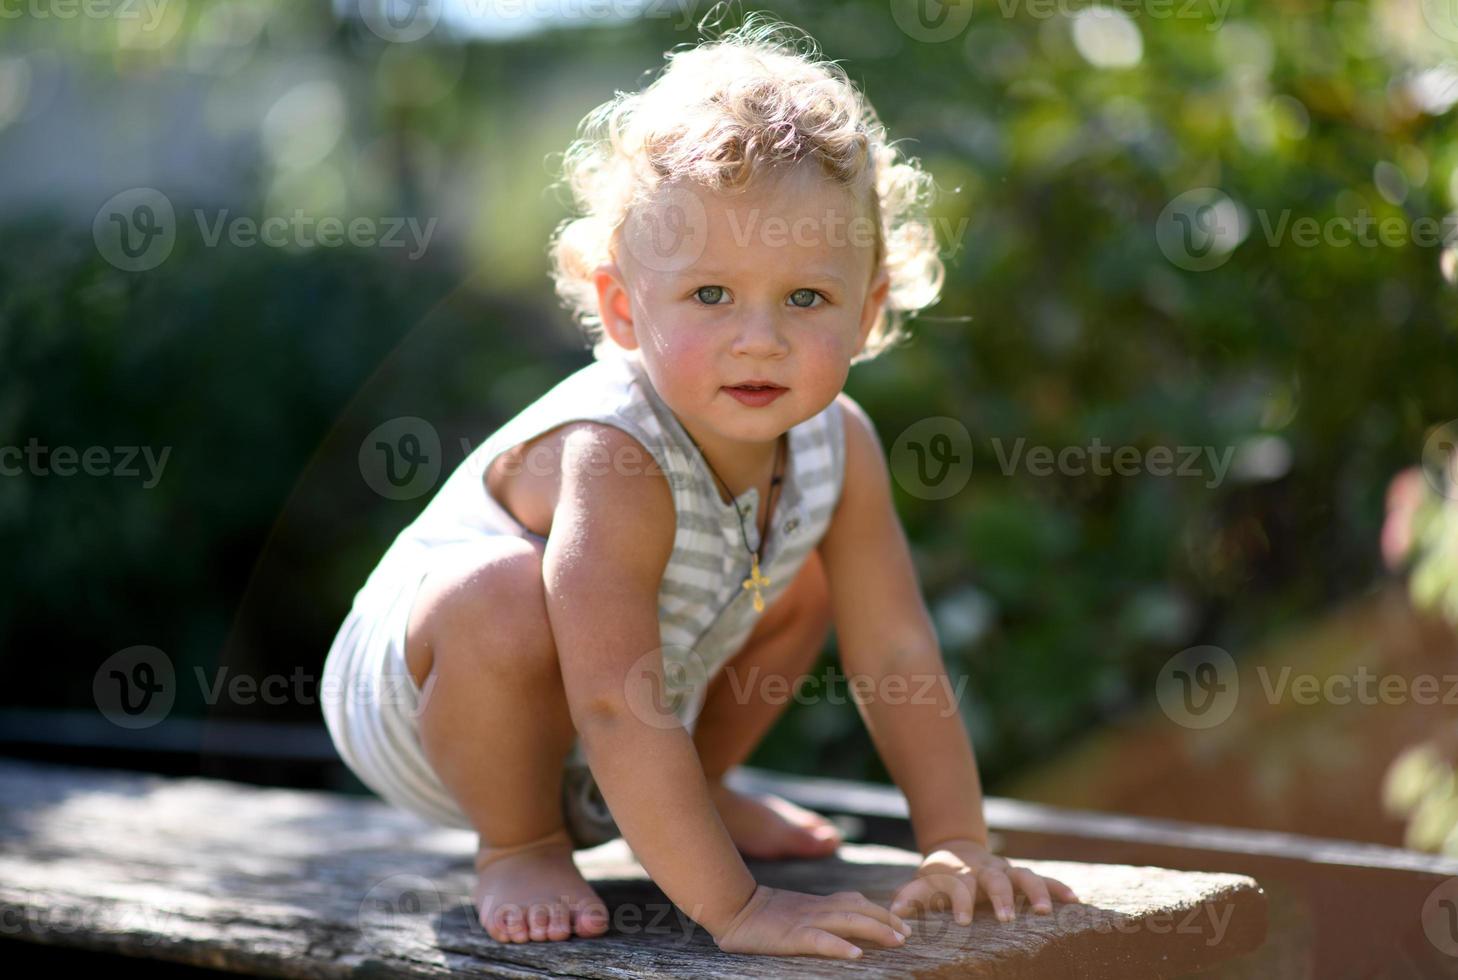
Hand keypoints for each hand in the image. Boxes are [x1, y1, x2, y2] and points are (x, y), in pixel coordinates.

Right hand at [712, 883, 911, 958]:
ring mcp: (806, 921)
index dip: (881, 911)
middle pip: (860, 910)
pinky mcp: (793, 936)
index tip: (901, 923)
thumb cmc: (760, 914)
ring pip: (848, 922)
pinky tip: (856, 956)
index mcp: (817, 904)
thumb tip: (840, 928)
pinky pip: (820, 940)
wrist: (733, 907)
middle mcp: (817, 909)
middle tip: (909, 933)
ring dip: (876, 930)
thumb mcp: (795, 911)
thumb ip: (817, 914)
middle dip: (888, 921)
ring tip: (897, 941)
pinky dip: (840, 947)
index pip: (856, 902)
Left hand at [890, 838, 1080, 924]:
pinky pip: (1044, 879)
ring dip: (1036, 891)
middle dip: (1002, 897)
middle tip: (1007, 918)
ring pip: (1024, 876)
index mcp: (961, 874)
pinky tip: (1074, 900)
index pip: (960, 886)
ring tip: (1045, 911)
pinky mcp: (1021, 875)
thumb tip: (893, 912)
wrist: (958, 848)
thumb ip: (911, 897)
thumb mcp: (924, 882)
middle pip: (995, 879)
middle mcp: (986, 870)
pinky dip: (1058, 887)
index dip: (960, 901)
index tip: (961, 922)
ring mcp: (1006, 871)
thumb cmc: (940, 875)